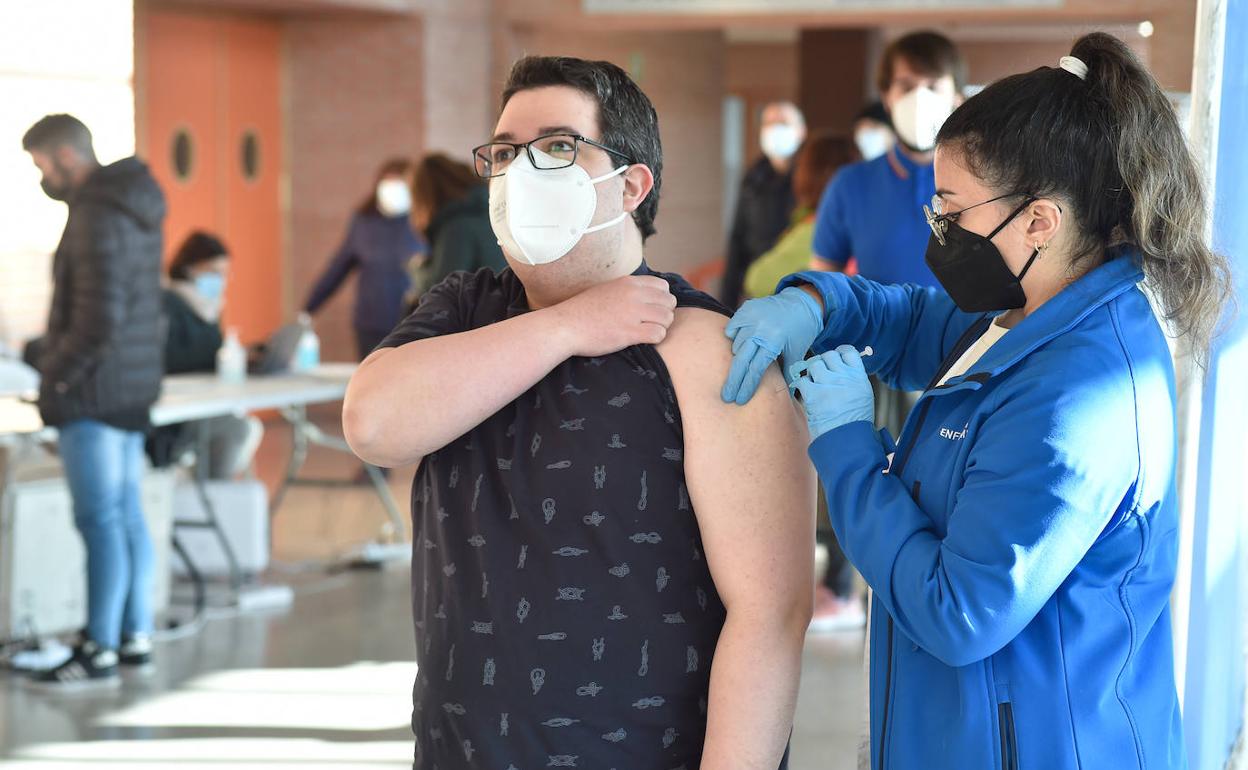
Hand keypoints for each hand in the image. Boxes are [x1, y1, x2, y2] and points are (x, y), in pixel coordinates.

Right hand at [552, 275, 676, 357]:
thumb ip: (626, 290)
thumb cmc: (582, 311)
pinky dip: (655, 339)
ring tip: (647, 332)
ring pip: (667, 318)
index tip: (652, 309)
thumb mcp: (606, 290)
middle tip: (652, 323)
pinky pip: (658, 334)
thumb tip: (643, 295)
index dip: (662, 299)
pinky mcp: (630, 332)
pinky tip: (643, 340)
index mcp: (628, 283)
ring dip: (661, 327)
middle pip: (669, 302)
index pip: (663, 286)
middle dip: (665, 314)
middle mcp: (633, 294)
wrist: (565, 326)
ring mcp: (632, 313)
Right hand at [722, 286, 824, 404]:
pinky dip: (733, 337)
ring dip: (738, 358)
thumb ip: (788, 374)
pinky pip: (732, 328)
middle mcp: (761, 329)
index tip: (740, 399)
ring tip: (741, 366)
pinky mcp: (745, 309)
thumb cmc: (800, 331)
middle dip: (733, 381)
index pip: (757, 369)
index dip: (747, 386)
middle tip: (727, 397)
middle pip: (741, 360)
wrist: (802, 303)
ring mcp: (751, 317)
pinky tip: (740, 344)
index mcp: (775, 341)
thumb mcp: (797, 353)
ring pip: (736, 345)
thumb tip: (785, 397)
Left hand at [788, 346, 874, 440]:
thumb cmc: (855, 422)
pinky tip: (806, 392)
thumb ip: (852, 379)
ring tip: (814, 384)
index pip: (848, 352)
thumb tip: (840, 368)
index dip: (839, 353)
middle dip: (824, 363)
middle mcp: (844, 377)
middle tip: (822, 374)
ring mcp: (828, 383)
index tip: (835, 358)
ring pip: (814, 364)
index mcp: (859, 377)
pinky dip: (802, 385)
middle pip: (829, 356)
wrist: (848, 440)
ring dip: (812, 372)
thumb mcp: (863, 395)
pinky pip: (802, 380)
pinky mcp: (813, 394)